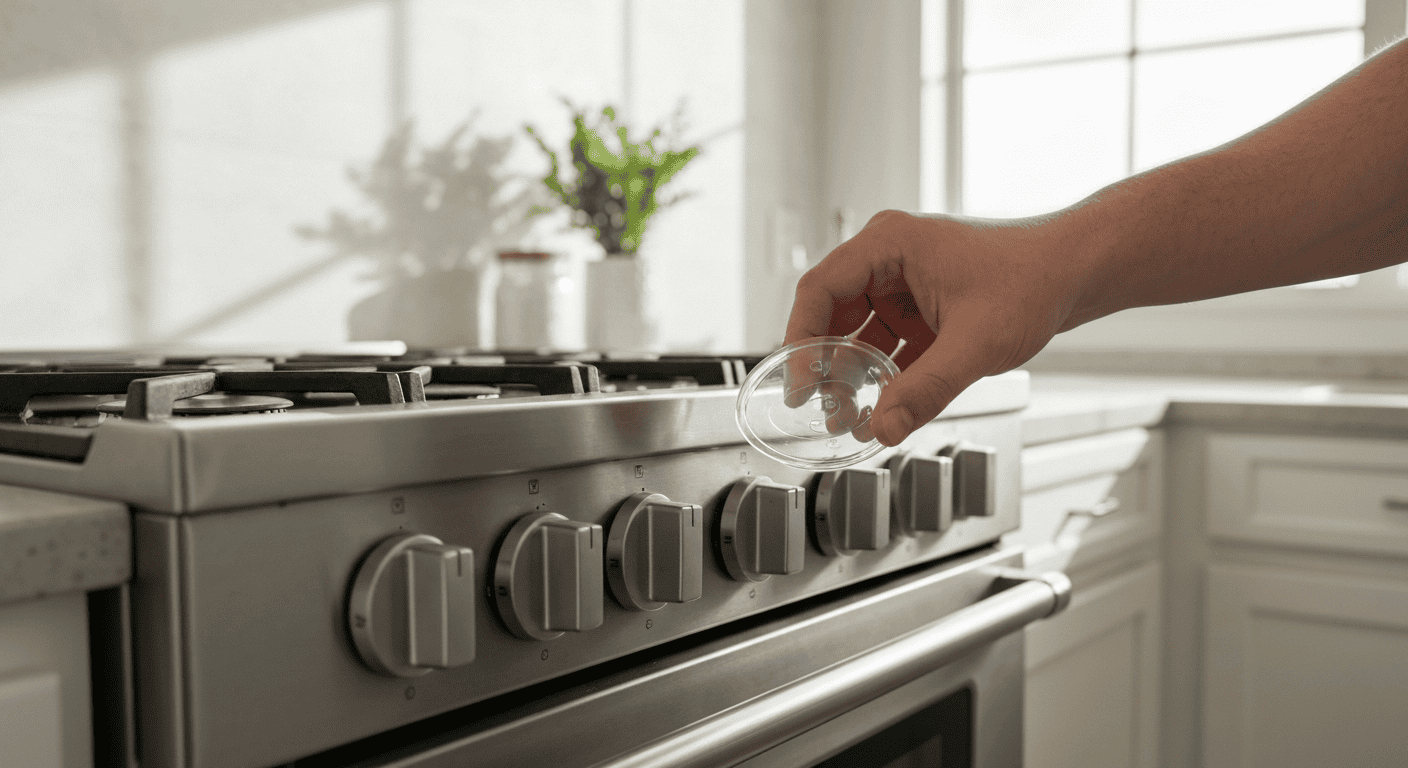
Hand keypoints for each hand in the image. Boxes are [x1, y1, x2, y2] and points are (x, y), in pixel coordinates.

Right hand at [785, 209, 1089, 445]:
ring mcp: (907, 278)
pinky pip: (887, 336)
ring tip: (849, 413)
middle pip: (833, 311)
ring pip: (858, 327)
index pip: (820, 290)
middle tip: (821, 406)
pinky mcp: (923, 301)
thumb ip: (924, 391)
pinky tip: (882, 401)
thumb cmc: (1035, 278)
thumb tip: (882, 427)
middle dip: (826, 363)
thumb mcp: (974, 345)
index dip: (800, 339)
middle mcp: (891, 255)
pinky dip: (881, 368)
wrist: (1080, 270)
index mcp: (891, 243)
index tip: (799, 382)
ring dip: (853, 370)